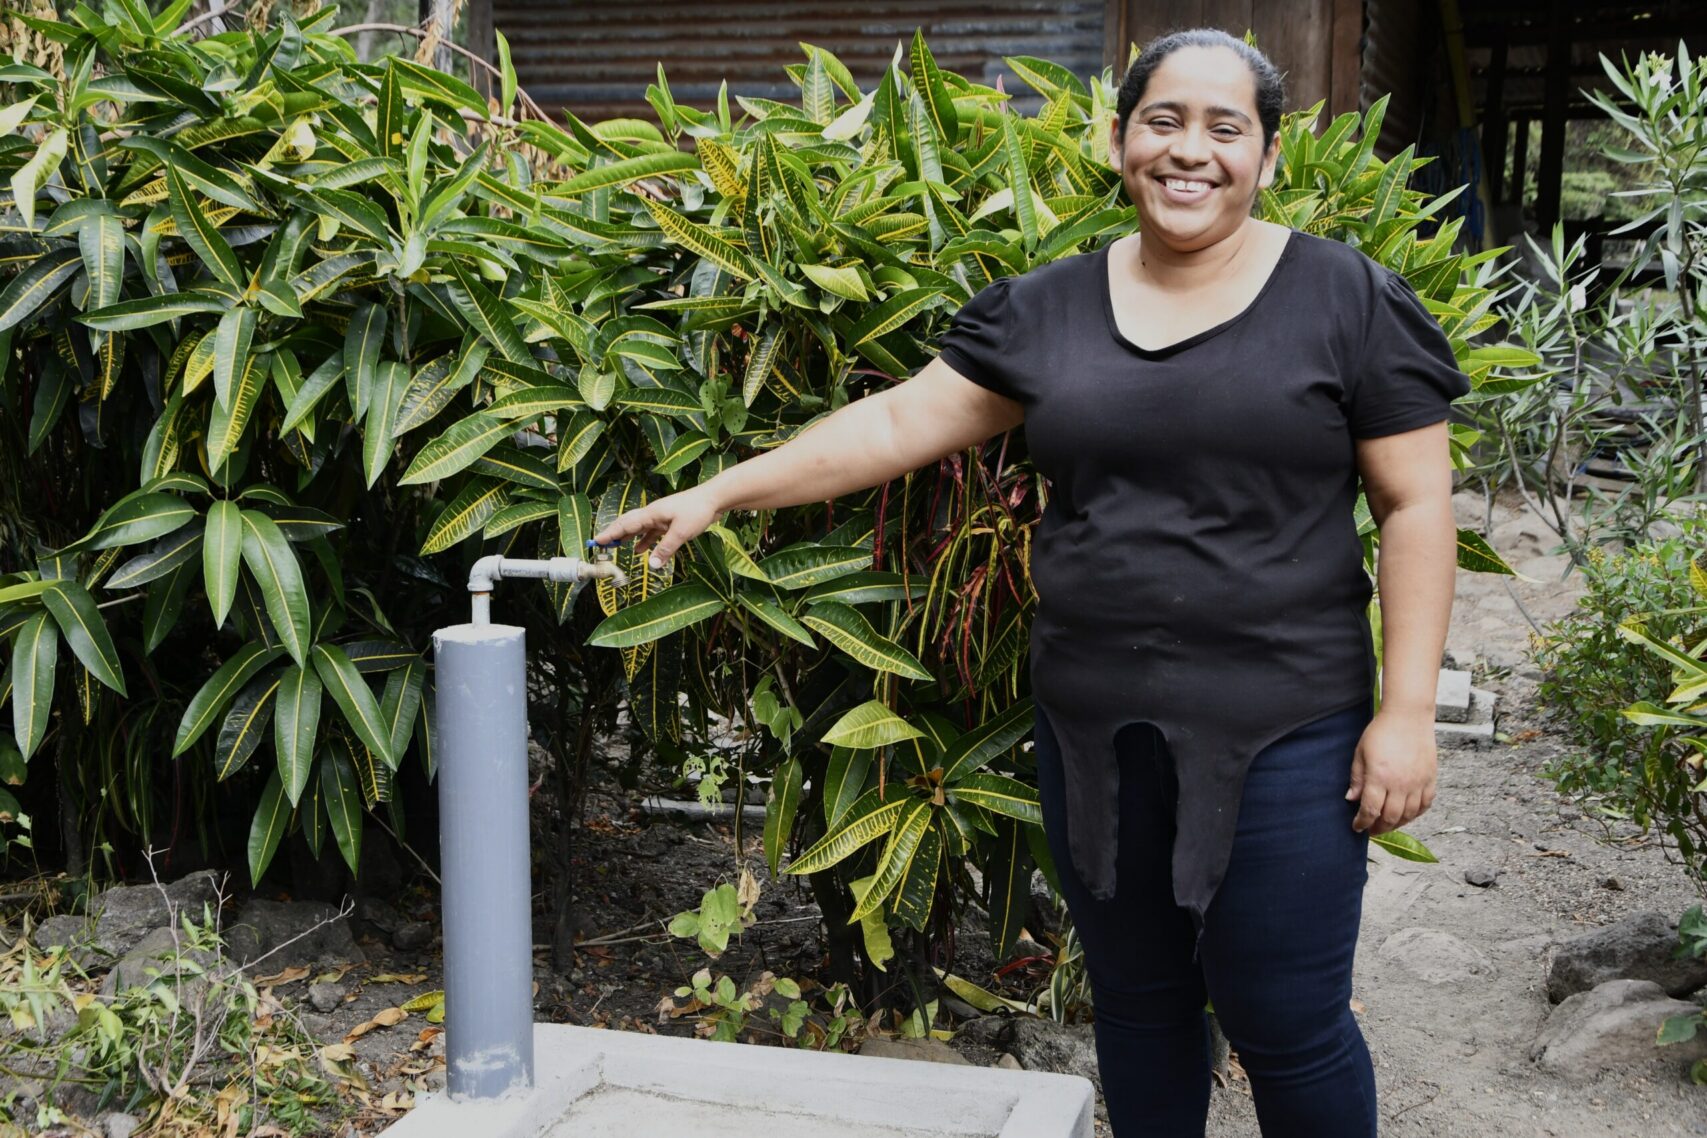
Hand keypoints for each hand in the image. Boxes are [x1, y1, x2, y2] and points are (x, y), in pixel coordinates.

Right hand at [590, 486, 722, 568]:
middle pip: (628, 524)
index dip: (611, 533)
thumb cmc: (697, 511)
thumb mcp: (681, 533)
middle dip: (614, 533)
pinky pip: (652, 532)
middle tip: (601, 544)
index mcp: (651, 513)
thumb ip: (665, 549)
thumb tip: (651, 565)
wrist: (713, 499)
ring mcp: (661, 517)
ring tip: (616, 548)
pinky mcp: (670, 521)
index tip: (597, 541)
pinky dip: (644, 541)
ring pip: (639, 528)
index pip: (626, 524)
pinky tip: (641, 551)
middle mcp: (653, 514)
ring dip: (627, 537)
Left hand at [1345, 707, 1437, 835]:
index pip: (1370, 810)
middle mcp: (1400, 783)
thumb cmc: (1382, 731)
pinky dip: (1416, 814)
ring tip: (1387, 824)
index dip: (1362, 822)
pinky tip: (1407, 814)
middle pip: (1390, 817)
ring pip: (1409, 814)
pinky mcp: (1430, 779)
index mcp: (1380, 777)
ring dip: (1397, 823)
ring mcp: (1418, 782)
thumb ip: (1357, 778)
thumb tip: (1352, 799)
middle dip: (1379, 827)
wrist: (1408, 717)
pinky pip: (1425, 804)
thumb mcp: (1361, 753)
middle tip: (1371, 829)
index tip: (1357, 827)